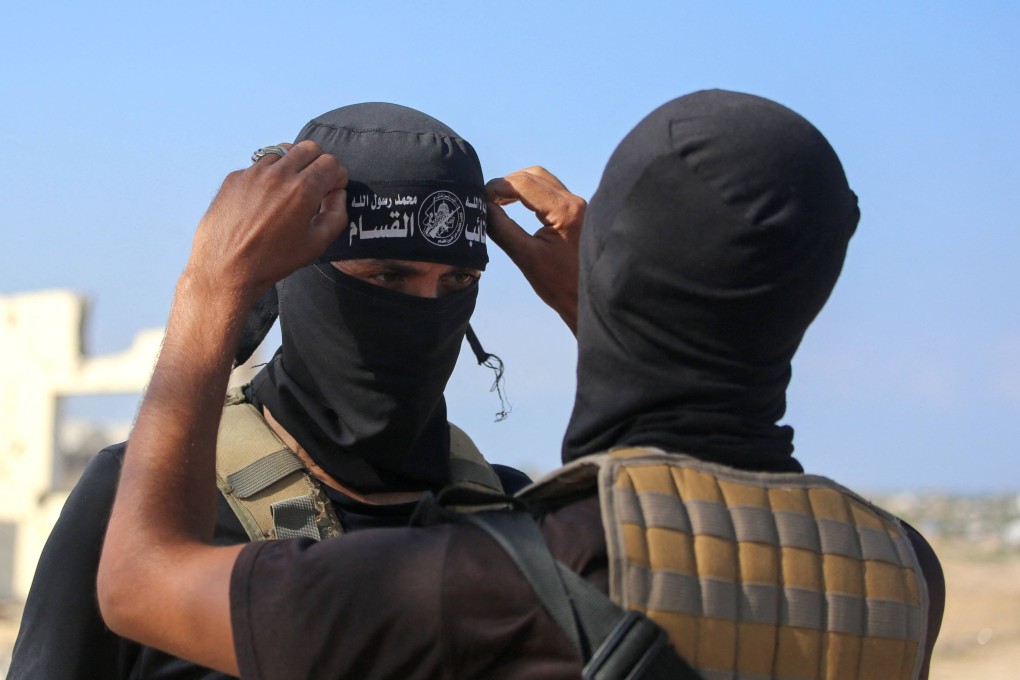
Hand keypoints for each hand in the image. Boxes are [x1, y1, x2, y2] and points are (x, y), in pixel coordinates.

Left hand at [187, 140, 348, 303]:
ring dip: (293, 165)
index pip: (331, 163)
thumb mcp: (316, 244)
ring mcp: (253, 172)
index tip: (333, 190)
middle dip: (319, 163)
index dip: (338, 176)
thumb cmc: (273, 260)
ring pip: (283, 151)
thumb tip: (338, 194)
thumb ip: (337, 215)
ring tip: (290, 188)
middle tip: (317, 184)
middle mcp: (278, 174)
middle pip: (309, 148)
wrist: (225, 268)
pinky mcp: (235, 177)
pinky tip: (266, 198)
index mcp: (303, 190)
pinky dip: (269, 175)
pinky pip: (259, 165)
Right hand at [485, 167, 584, 334]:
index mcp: (565, 211)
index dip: (497, 187)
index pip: (524, 183)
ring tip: (498, 203)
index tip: (480, 199)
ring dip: (519, 187)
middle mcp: (575, 202)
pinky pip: (551, 192)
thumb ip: (502, 228)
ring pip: (544, 181)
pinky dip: (530, 194)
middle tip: (488, 199)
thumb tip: (482, 207)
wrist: (591, 301)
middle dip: (508, 183)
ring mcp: (579, 206)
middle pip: (535, 175)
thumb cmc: (560, 285)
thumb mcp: (526, 257)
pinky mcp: (578, 213)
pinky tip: (516, 207)